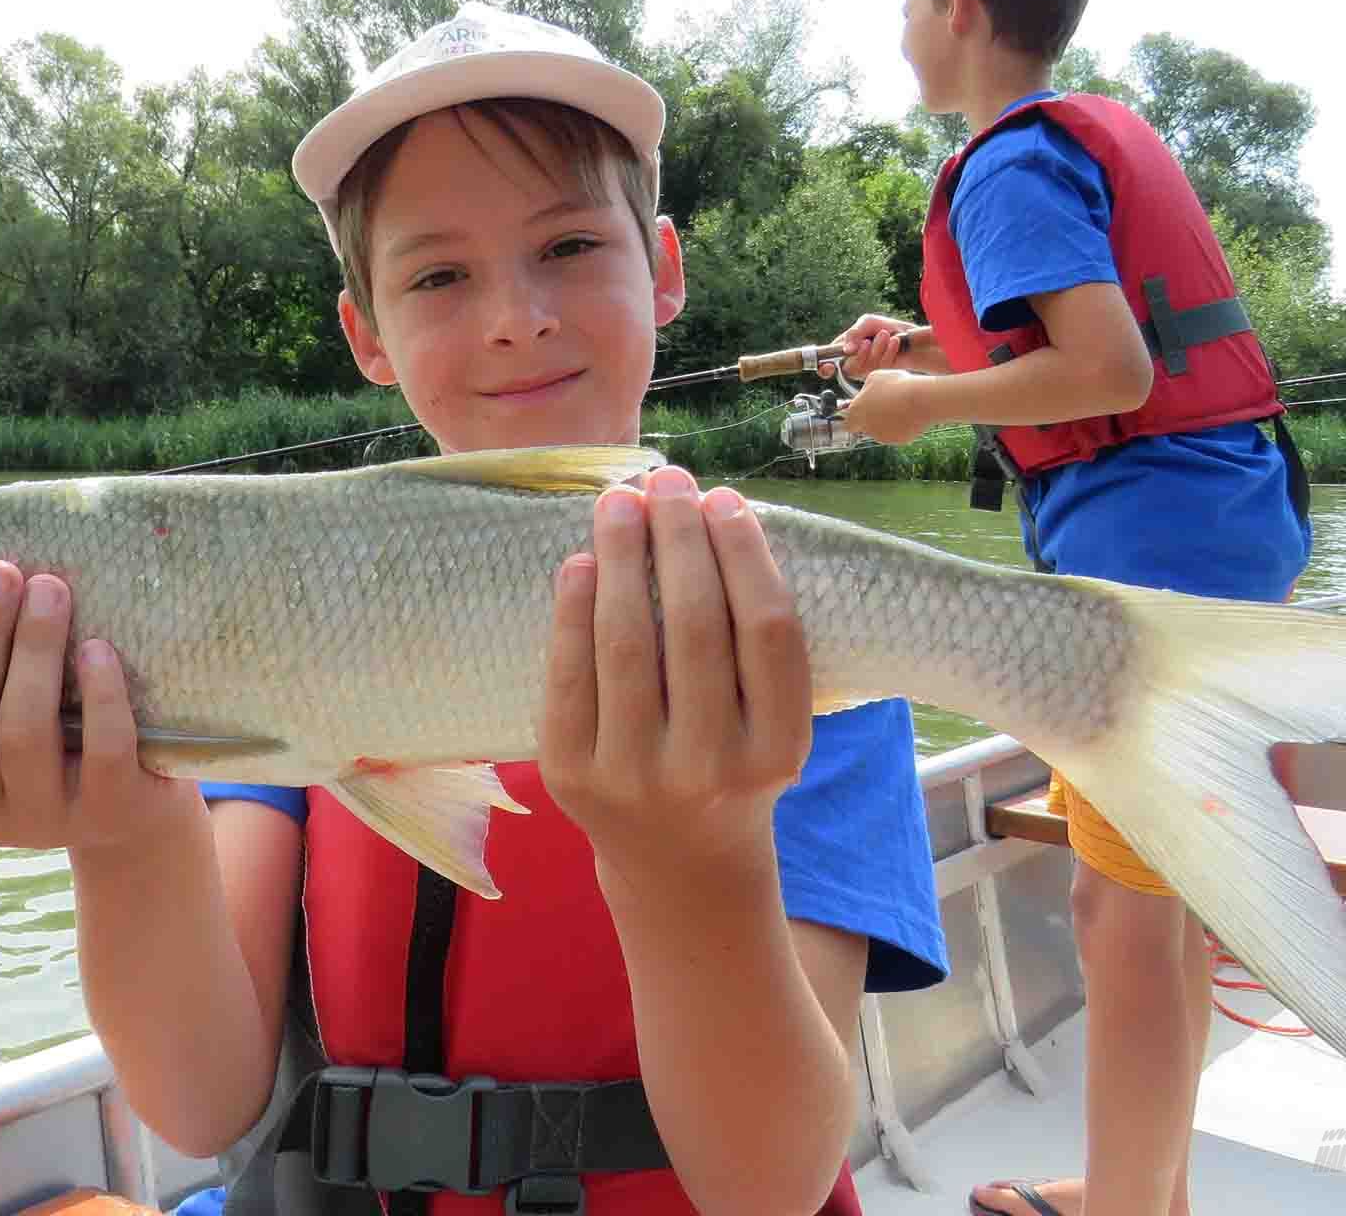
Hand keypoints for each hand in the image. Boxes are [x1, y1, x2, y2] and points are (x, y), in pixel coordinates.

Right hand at [0, 561, 200, 851]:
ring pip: (24, 730)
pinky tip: (98, 648)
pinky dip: (99, 693)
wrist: (141, 810)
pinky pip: (101, 748)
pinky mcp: (111, 812)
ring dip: (35, 650)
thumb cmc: (57, 742)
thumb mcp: (1, 719)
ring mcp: (45, 820)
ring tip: (49, 589)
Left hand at [538, 465, 811, 890]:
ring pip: (626, 642)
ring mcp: (634, 776)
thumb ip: (752, 643)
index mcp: (777, 752)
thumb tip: (709, 516)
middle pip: (694, 626)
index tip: (725, 499)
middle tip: (666, 479)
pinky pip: (569, 674)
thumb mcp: (771, 724)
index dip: (744, 555)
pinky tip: (580, 562)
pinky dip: (572, 609)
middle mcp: (708, 769)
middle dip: (678, 537)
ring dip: (621, 556)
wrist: (678, 865)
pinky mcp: (571, 775)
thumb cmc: (732, 766)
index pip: (765, 633)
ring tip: (618, 501)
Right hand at [820, 312, 917, 382]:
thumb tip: (846, 350)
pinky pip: (881, 366)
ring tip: (885, 334)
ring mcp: (867, 369)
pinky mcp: (881, 372)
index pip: (827, 362)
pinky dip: (888, 351)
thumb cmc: (886, 327)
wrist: (911, 335)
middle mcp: (854, 361)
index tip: (829, 367)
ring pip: (866, 367)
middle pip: (848, 367)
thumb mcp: (867, 322)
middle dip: (861, 354)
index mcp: (844, 348)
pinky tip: (895, 341)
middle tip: (867, 342)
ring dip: (877, 348)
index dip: (824, 368)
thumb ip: (854, 332)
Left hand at [841, 368, 932, 443]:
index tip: (860, 409)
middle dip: (871, 418)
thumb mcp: (875, 377)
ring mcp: (882, 436)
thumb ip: (867, 387)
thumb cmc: (897, 386)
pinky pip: (896, 432)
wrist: (921, 400)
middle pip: (864, 427)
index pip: (847, 422)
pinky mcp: (898, 440)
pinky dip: (900, 425)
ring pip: (881, 429)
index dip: (853, 415)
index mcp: (856, 412)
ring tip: (899, 405)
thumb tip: (867, 391)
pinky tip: (908, 413)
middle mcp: (866, 428)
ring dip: (886, 420)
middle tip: (881, 405)